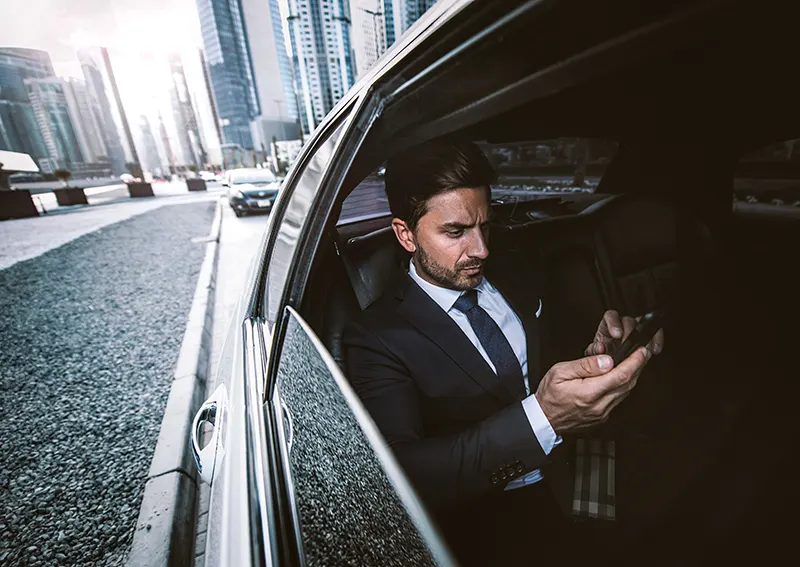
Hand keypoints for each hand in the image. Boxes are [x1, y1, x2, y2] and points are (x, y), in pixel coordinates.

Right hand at [534, 348, 651, 433]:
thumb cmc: (549, 395)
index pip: (620, 376)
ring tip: (635, 363)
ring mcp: (602, 413)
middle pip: (627, 384)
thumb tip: (607, 360)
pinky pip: (618, 400)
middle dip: (638, 367)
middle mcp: (599, 405)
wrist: (543, 418)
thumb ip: (585, 366)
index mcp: (589, 393)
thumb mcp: (560, 372)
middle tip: (642, 354)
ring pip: (625, 393)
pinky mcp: (602, 417)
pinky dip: (623, 387)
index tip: (641, 352)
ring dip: (632, 377)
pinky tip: (621, 378)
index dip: (634, 362)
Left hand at [585, 309, 664, 357]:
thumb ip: (594, 351)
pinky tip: (654, 349)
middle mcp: (621, 328)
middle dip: (630, 332)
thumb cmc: (599, 361)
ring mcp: (634, 334)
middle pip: (628, 321)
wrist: (607, 371)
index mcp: (606, 328)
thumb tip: (600, 347)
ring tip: (644, 348)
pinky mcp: (644, 342)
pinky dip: (655, 341)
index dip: (614, 323)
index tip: (616, 334)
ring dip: (644, 337)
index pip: (611, 317)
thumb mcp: (593, 356)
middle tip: (629, 344)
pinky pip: (653, 335)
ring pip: (642, 327)